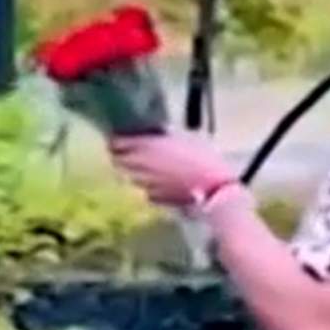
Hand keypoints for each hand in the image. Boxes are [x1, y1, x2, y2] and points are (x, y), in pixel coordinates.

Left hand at [110, 132, 235, 207]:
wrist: (213, 188)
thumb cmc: (204, 157)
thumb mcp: (186, 137)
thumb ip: (166, 134)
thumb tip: (157, 131)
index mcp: (147, 145)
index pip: (117, 143)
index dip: (116, 141)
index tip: (118, 139)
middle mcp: (140, 165)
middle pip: (117, 161)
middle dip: (120, 157)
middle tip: (128, 153)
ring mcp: (145, 183)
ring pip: (129, 176)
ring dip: (133, 172)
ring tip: (145, 168)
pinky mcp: (153, 198)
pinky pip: (143, 189)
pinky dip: (147, 186)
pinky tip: (159, 183)